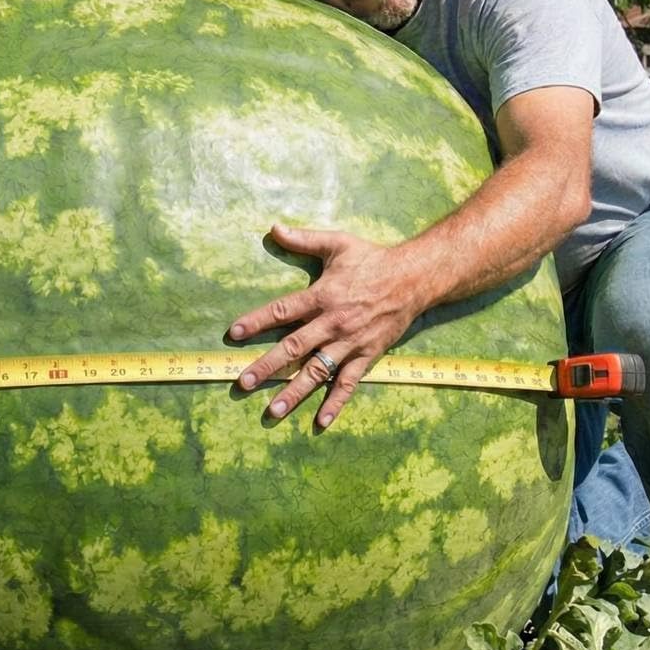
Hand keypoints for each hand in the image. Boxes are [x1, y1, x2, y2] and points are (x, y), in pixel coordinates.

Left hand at [230, 223, 425, 427]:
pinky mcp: (367, 356)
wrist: (415, 278)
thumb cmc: (372, 260)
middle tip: (243, 382)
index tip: (234, 334)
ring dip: (295, 392)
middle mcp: (333, 323)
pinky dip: (336, 403)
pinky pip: (349, 384)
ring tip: (272, 410)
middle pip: (295, 348)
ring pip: (318, 371)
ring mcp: (351, 343)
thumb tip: (272, 228)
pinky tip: (320, 421)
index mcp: (322, 296)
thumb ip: (303, 239)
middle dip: (267, 366)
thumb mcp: (338, 243)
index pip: (283, 310)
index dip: (257, 321)